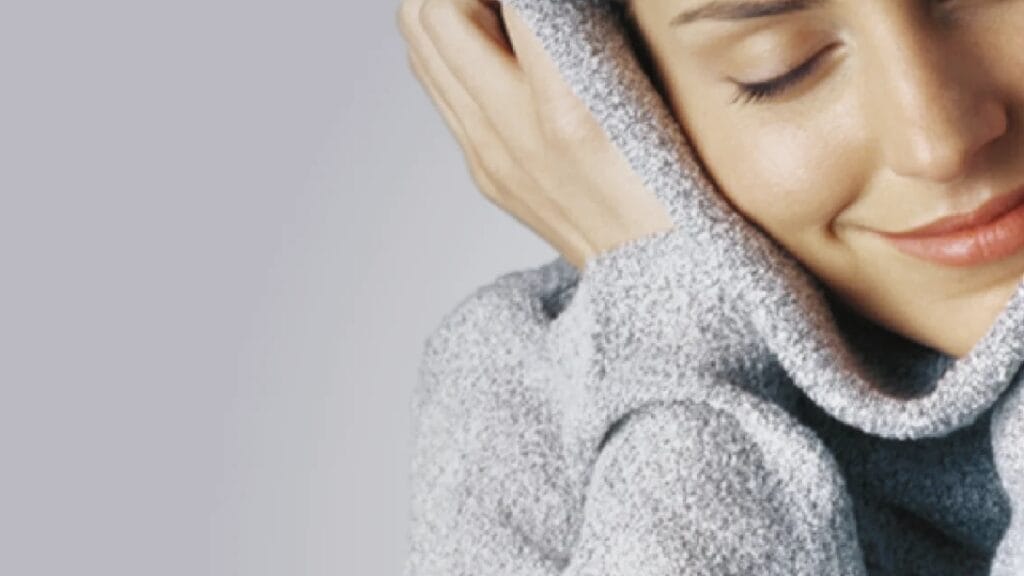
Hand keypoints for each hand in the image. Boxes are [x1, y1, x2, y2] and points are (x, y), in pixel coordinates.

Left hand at [397, 0, 673, 269]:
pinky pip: (441, 87)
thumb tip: (554, 10)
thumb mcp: (659, 103)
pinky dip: (452, 45)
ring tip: (497, 4)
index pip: (512, 3)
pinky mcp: (486, 174)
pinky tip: (496, 38)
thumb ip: (598, 36)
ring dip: (446, 5)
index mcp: (568, 113)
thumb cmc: (687, 201)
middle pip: (433, 12)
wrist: (663, 294)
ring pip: (421, 46)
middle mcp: (513, 136)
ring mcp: (490, 159)